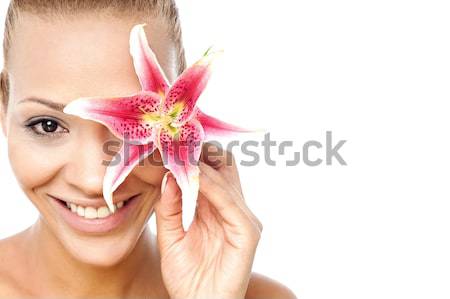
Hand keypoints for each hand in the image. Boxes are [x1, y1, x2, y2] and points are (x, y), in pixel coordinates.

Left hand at [153, 144, 262, 298]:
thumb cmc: (187, 278)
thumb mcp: (171, 237)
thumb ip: (170, 208)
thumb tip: (168, 175)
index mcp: (216, 209)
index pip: (211, 171)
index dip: (192, 156)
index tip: (169, 143)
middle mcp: (232, 209)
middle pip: (224, 166)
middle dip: (201, 152)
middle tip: (175, 141)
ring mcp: (243, 219)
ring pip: (227, 178)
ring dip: (202, 165)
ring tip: (178, 153)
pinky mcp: (248, 232)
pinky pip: (229, 201)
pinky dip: (210, 186)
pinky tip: (192, 177)